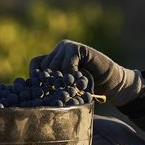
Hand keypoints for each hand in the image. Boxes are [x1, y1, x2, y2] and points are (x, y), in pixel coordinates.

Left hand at [29, 40, 144, 106]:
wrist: (110, 84)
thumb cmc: (88, 90)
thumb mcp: (66, 90)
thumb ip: (53, 87)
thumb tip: (33, 96)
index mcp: (52, 59)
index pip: (35, 65)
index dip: (35, 78)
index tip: (39, 93)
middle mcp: (58, 50)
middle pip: (44, 67)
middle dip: (50, 84)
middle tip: (60, 95)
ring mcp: (67, 47)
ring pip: (55, 66)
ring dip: (62, 82)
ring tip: (72, 90)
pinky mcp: (78, 48)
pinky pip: (68, 63)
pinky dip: (71, 75)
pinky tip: (78, 82)